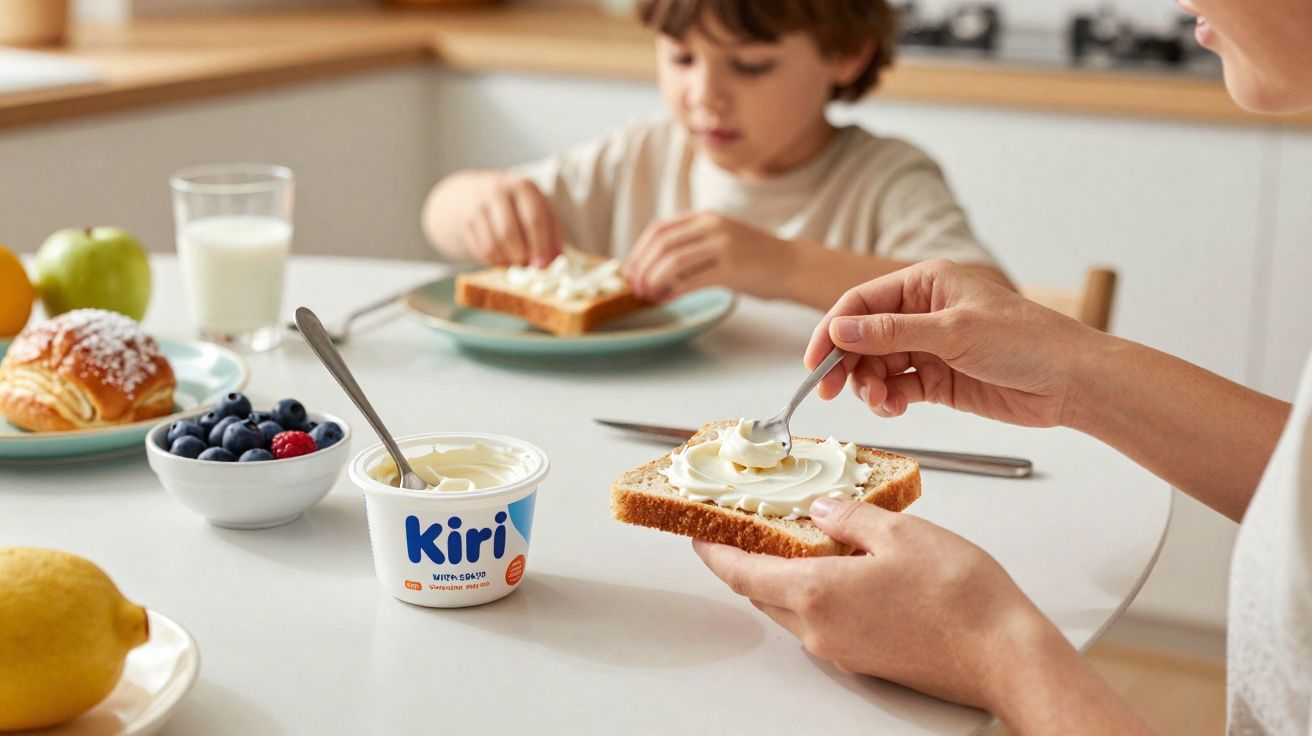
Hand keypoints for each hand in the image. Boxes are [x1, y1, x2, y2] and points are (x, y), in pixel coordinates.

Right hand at [457, 175, 561, 266]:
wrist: (471, 192)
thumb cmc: (515, 205)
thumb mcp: (537, 209)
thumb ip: (550, 233)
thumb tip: (551, 261)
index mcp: (524, 187)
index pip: (534, 219)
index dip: (540, 246)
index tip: (542, 265)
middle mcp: (499, 192)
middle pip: (509, 233)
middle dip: (520, 256)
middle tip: (526, 264)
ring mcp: (478, 205)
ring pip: (493, 244)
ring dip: (506, 260)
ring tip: (514, 260)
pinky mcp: (466, 220)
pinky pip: (481, 249)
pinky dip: (493, 260)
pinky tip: (500, 257)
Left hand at [623, 212, 795, 300]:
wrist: (792, 264)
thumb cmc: (753, 259)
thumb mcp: (719, 239)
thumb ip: (691, 245)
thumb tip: (653, 268)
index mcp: (705, 218)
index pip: (659, 230)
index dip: (639, 252)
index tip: (630, 272)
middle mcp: (712, 226)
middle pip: (662, 245)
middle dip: (642, 268)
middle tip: (635, 288)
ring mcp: (723, 245)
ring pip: (672, 261)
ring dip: (654, 281)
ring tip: (649, 295)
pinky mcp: (732, 268)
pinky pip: (692, 280)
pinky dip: (673, 291)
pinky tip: (667, 299)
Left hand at [694, 497, 1055, 709]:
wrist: (1005, 656)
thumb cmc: (961, 599)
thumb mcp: (900, 532)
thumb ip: (851, 517)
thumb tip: (821, 510)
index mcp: (816, 593)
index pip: (741, 572)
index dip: (713, 550)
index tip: (698, 532)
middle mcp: (819, 629)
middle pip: (761, 592)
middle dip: (746, 558)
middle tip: (743, 526)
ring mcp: (842, 649)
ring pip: (791, 607)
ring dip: (782, 574)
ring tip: (794, 537)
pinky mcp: (866, 659)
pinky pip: (821, 620)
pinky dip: (814, 591)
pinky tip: (840, 566)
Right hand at [805, 259, 1102, 428]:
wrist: (1071, 381)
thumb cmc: (1025, 341)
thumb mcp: (952, 332)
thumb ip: (891, 333)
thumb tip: (839, 329)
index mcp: (925, 284)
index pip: (861, 303)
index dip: (831, 331)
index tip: (814, 362)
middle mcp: (922, 313)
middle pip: (863, 337)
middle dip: (846, 364)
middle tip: (831, 391)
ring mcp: (930, 347)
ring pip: (877, 366)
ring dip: (869, 386)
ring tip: (880, 402)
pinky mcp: (938, 380)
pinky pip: (898, 388)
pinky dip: (889, 400)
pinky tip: (894, 408)